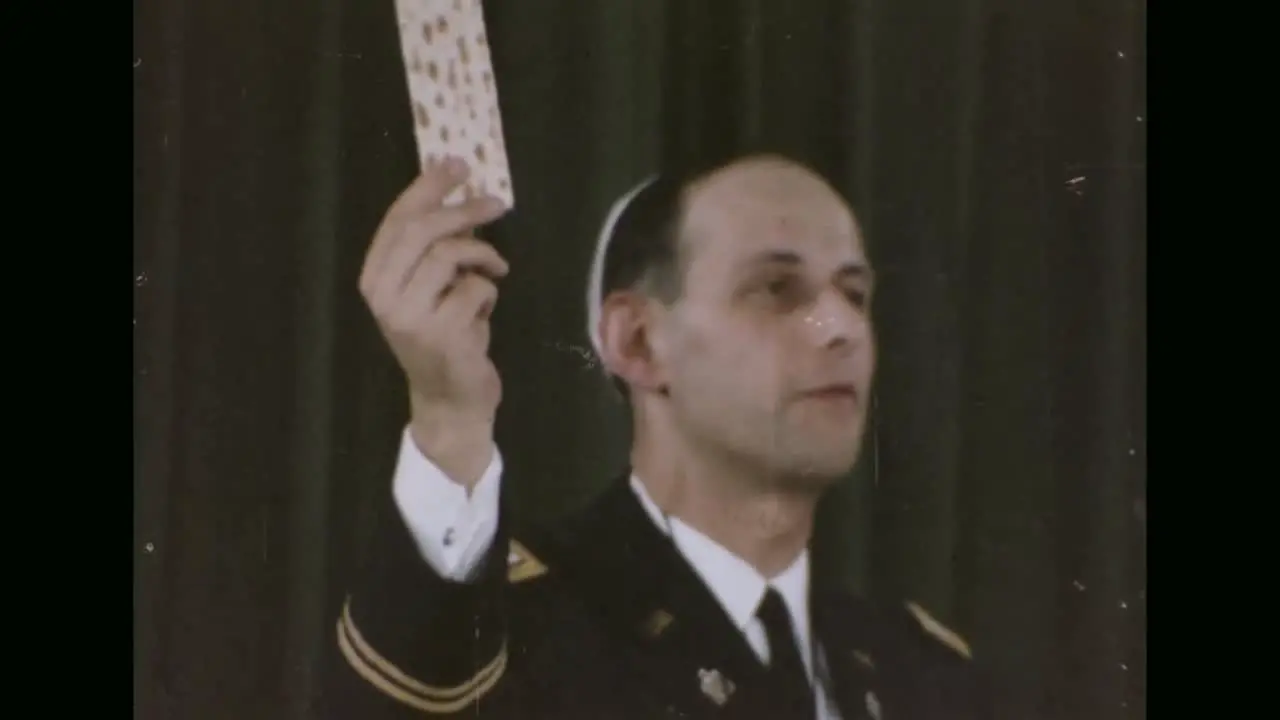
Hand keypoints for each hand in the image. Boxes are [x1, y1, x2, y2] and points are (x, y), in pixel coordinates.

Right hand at [359, 157, 509, 486]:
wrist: (450, 400)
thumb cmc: (444, 338)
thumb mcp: (433, 287)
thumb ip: (436, 245)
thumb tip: (458, 190)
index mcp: (374, 277)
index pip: (398, 219)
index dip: (428, 187)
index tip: (457, 164)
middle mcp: (383, 295)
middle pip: (423, 230)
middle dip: (463, 209)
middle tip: (496, 203)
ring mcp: (409, 316)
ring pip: (451, 254)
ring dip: (483, 256)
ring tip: (495, 270)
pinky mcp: (441, 333)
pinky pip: (475, 288)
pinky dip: (488, 293)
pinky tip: (484, 314)